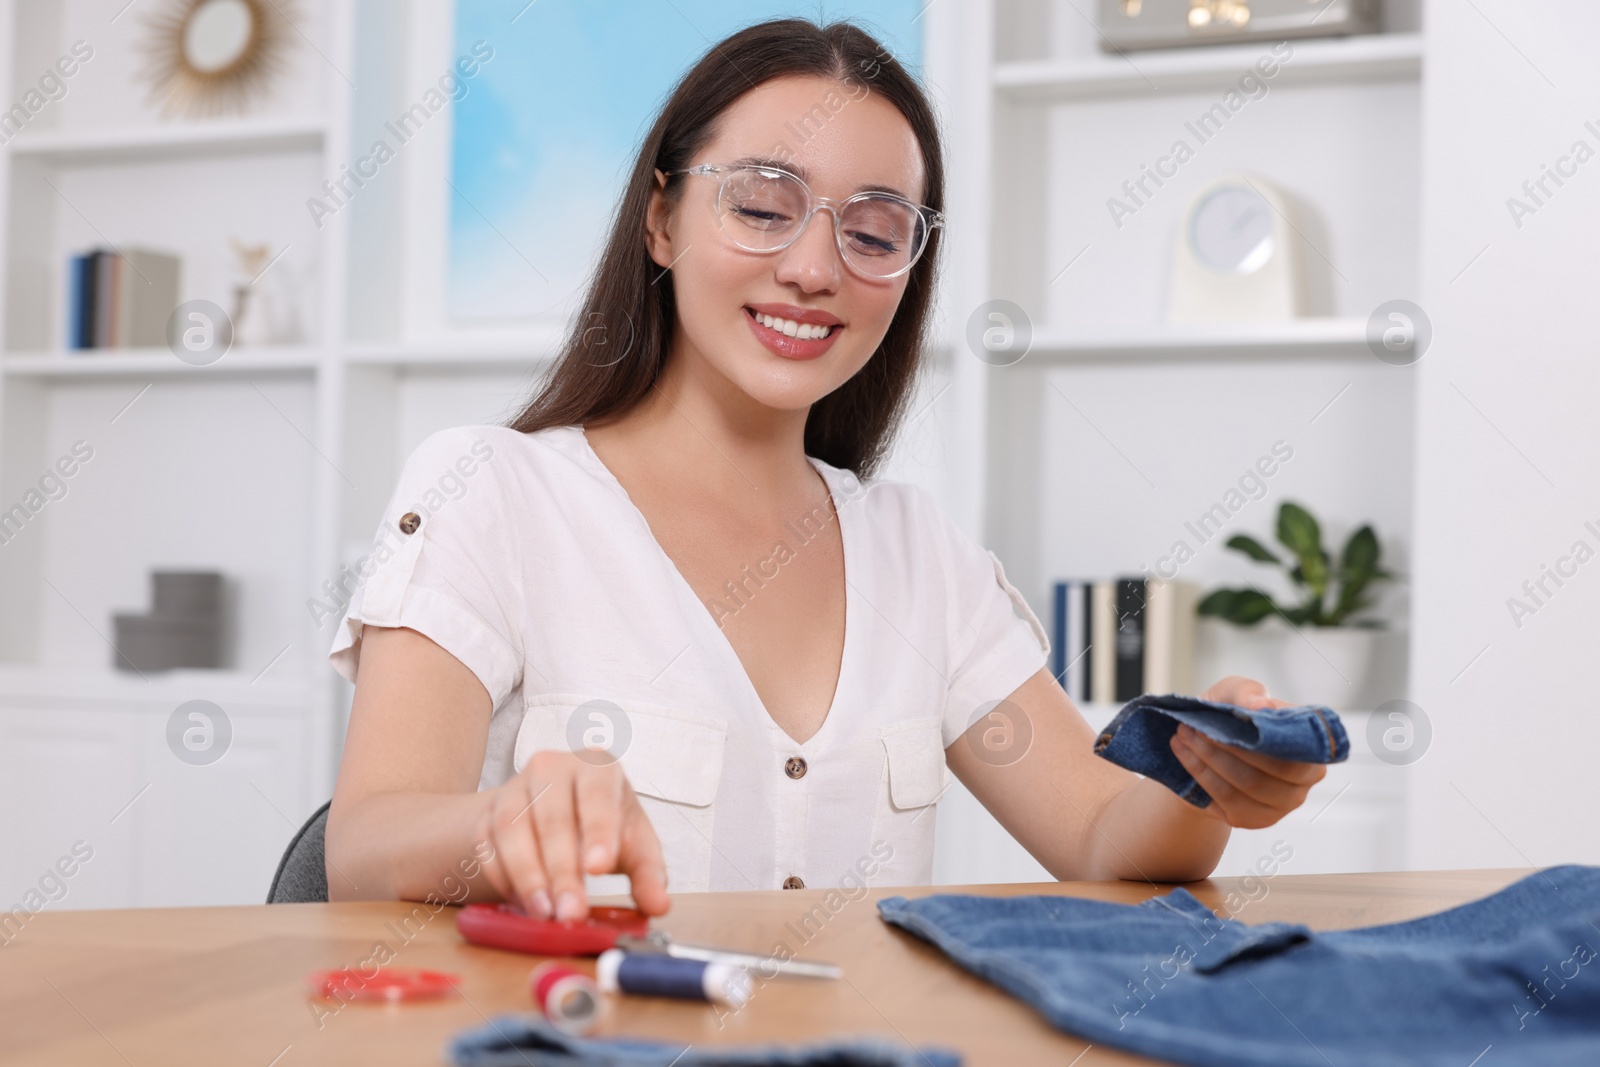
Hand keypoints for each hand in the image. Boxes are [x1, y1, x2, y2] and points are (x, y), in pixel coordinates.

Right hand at [473, 750, 669, 920]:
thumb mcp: (634, 843)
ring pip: (513, 829)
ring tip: (545, 914)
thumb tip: (658, 904)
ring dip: (527, 876)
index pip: (597, 795)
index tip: (598, 868)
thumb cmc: (604, 826)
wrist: (557, 812)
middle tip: (571, 913)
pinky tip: (522, 902)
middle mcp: (552, 767)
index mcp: (597, 766)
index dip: (598, 831)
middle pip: (553, 818)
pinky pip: (487, 845)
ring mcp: (515, 787)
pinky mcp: (488, 812)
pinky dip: (502, 876)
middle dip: (562, 871)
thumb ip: (649, 874)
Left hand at [1169, 675, 1326, 828]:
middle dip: (1228, 747)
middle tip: (1193, 727)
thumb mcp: (1233, 693)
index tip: (1222, 719)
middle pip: (1273, 770)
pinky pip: (1228, 799)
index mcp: (1313, 745)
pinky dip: (1201, 774)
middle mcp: (1307, 779)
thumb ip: (1247, 692)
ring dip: (1209, 759)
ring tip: (1183, 736)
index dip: (1262, 739)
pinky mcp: (1255, 819)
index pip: (1299, 750)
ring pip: (1248, 785)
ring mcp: (1283, 804)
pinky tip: (1183, 754)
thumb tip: (1261, 706)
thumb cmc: (1229, 716)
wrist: (1204, 747)